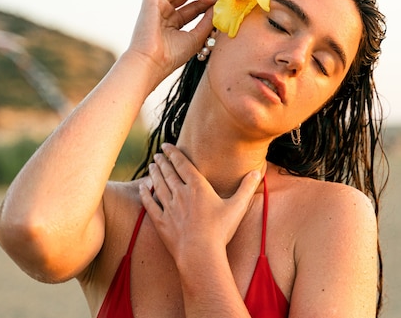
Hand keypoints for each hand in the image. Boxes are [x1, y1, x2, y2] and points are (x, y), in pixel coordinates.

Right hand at [128, 0, 217, 81]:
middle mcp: (165, 13)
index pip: (195, 7)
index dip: (209, 2)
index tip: (224, 0)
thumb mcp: (196, 38)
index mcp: (175, 24)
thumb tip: (219, 6)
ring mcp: (156, 7)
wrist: (151, 64)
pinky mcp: (148, 3)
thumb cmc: (171, 57)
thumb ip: (207, 22)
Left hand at [139, 144, 261, 262]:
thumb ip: (247, 187)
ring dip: (154, 174)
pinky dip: (145, 194)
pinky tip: (142, 188)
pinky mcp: (161, 222)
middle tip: (158, 154)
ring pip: (158, 185)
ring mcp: (169, 207)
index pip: (182, 164)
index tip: (167, 145)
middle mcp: (180, 193)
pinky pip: (150, 204)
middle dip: (162, 161)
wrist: (200, 254)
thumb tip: (258, 171)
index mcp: (197, 186)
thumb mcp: (237, 207)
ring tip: (151, 165)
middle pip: (168, 173)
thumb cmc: (220, 230)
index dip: (174, 153)